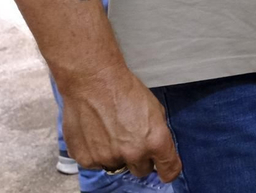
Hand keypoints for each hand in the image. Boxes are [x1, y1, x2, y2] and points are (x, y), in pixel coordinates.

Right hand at [59, 66, 181, 180]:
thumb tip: (157, 150)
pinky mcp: (87, 159)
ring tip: (110, 132)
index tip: (166, 171)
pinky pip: (96, 163)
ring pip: (117, 166)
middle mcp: (133, 153)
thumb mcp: (155, 110)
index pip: (169, 170)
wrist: (94, 83)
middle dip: (139, 159)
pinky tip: (95, 133)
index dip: (168, 171)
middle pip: (141, 171)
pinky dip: (96, 153)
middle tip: (131, 141)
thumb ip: (157, 134)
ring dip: (116, 155)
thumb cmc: (126, 91)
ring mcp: (108, 158)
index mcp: (155, 141)